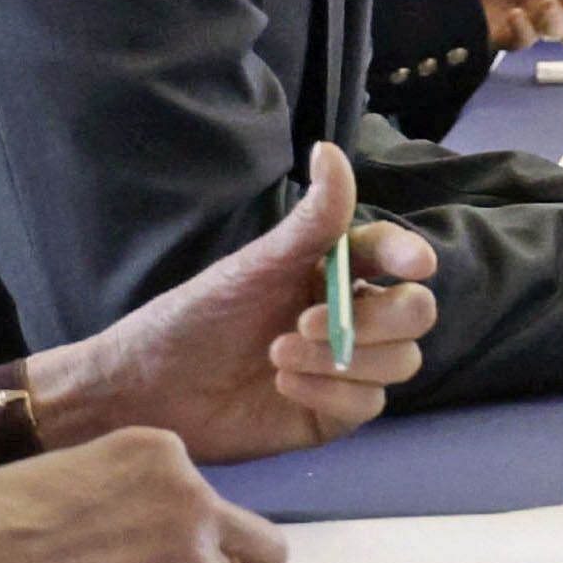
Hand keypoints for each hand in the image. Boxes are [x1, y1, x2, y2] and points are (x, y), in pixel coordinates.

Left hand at [0, 143, 437, 466]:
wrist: (145, 390)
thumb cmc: (194, 318)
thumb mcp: (255, 266)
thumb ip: (309, 218)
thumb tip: (330, 149)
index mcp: (334, 272)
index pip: (393, 256)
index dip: (410, 254)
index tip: (416, 263)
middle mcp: (350, 317)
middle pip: (414, 312)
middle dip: (375, 319)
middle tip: (305, 322)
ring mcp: (347, 366)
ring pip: (401, 360)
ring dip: (344, 359)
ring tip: (278, 355)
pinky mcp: (334, 413)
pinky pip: (370, 403)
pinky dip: (332, 391)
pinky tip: (284, 385)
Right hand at [0, 429, 287, 562]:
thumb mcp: (71, 469)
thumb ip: (125, 489)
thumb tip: (132, 517)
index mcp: (163, 451)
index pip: (207, 496)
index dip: (180, 528)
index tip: (140, 546)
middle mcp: (194, 494)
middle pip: (259, 540)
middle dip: (230, 561)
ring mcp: (194, 550)